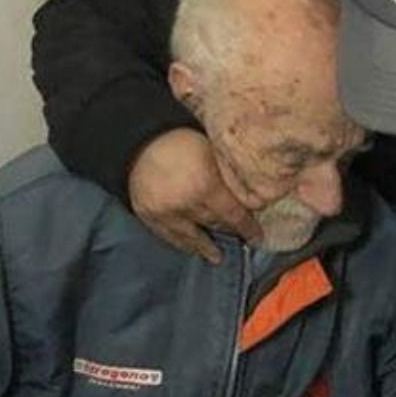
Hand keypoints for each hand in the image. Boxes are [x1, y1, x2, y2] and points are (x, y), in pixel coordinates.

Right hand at [127, 128, 261, 262]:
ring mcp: (166, 214)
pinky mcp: (149, 217)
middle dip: (229, 233)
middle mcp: (187, 205)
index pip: (233, 215)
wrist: (138, 140)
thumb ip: (228, 175)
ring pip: (192, 237)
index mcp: (207, 186)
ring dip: (206, 247)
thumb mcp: (212, 152)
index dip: (247, 228)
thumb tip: (249, 193)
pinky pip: (169, 236)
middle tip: (240, 240)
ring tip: (216, 257)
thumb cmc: (181, 140)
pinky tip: (191, 249)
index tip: (257, 237)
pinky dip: (182, 244)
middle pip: (215, 224)